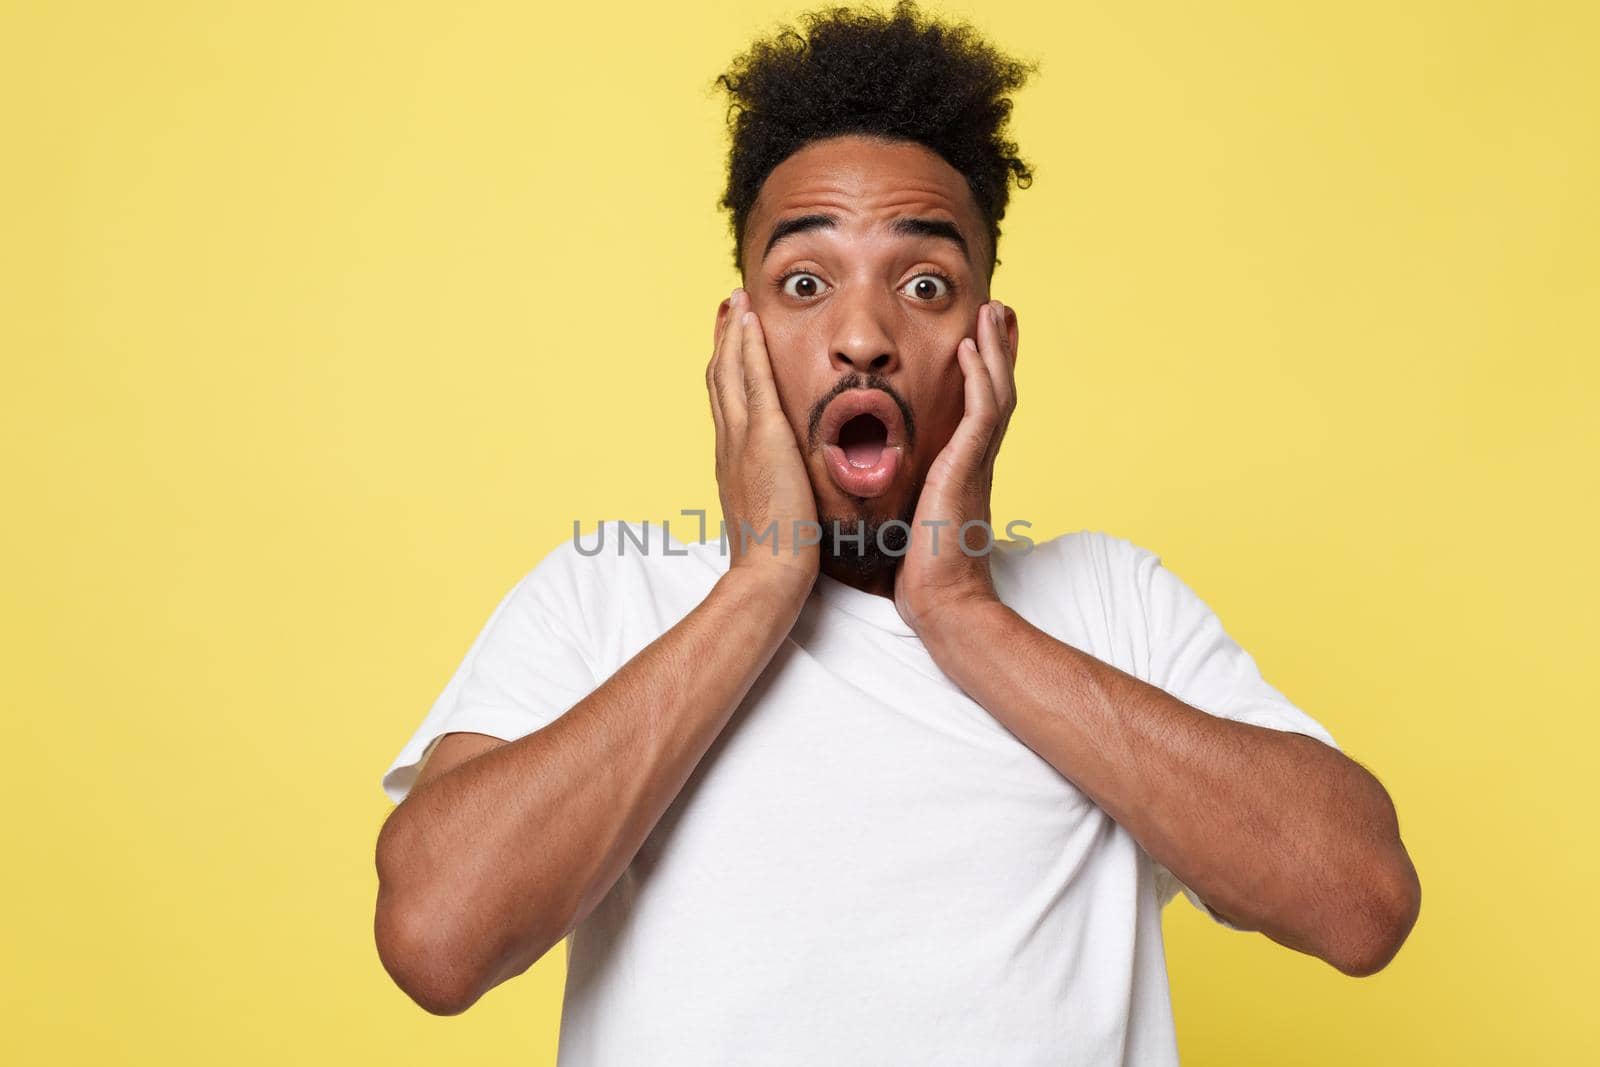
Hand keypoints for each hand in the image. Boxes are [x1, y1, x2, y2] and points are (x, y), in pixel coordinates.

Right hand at [707, 288, 819, 597]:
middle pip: (719, 378)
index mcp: (732, 460)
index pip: (726, 403)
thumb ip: (775, 492)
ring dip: (733, 331)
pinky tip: (751, 321)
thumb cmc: (775, 555)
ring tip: (737, 299)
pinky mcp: (762, 437)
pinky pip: (753, 381)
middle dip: (724, 339)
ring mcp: (741, 438)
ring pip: (729, 371)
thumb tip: (785, 486)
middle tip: (727, 305)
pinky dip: (748, 347)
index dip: (726, 368)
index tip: (730, 340)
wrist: (768, 573)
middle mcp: (729, 443)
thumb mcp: (772, 514)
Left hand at [894, 298, 1018, 636]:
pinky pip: (982, 412)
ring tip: (992, 309)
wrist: (943, 604)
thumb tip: (882, 485)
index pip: (978, 408)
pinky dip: (980, 377)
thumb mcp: (911, 519)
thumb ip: (907, 494)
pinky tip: (970, 348)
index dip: (981, 371)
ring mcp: (977, 463)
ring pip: (996, 391)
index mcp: (963, 469)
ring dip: (994, 348)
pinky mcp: (969, 470)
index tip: (976, 336)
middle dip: (998, 347)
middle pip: (996, 389)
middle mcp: (976, 460)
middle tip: (997, 307)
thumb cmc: (923, 572)